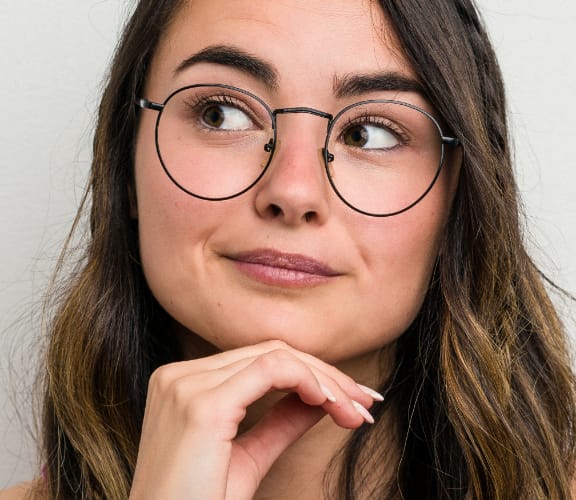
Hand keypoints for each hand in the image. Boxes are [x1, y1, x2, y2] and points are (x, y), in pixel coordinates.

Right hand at [129, 340, 380, 499]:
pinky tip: (329, 403)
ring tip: (353, 410)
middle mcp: (179, 376)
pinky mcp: (202, 405)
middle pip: (271, 353)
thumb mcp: (245, 460)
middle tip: (364, 403)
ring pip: (276, 357)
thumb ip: (279, 422)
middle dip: (325, 375)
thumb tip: (320, 399)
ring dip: (324, 380)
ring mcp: (187, 386)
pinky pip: (270, 370)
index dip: (310, 373)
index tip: (348, 401)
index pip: (259, 360)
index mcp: (181, 384)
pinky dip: (308, 380)